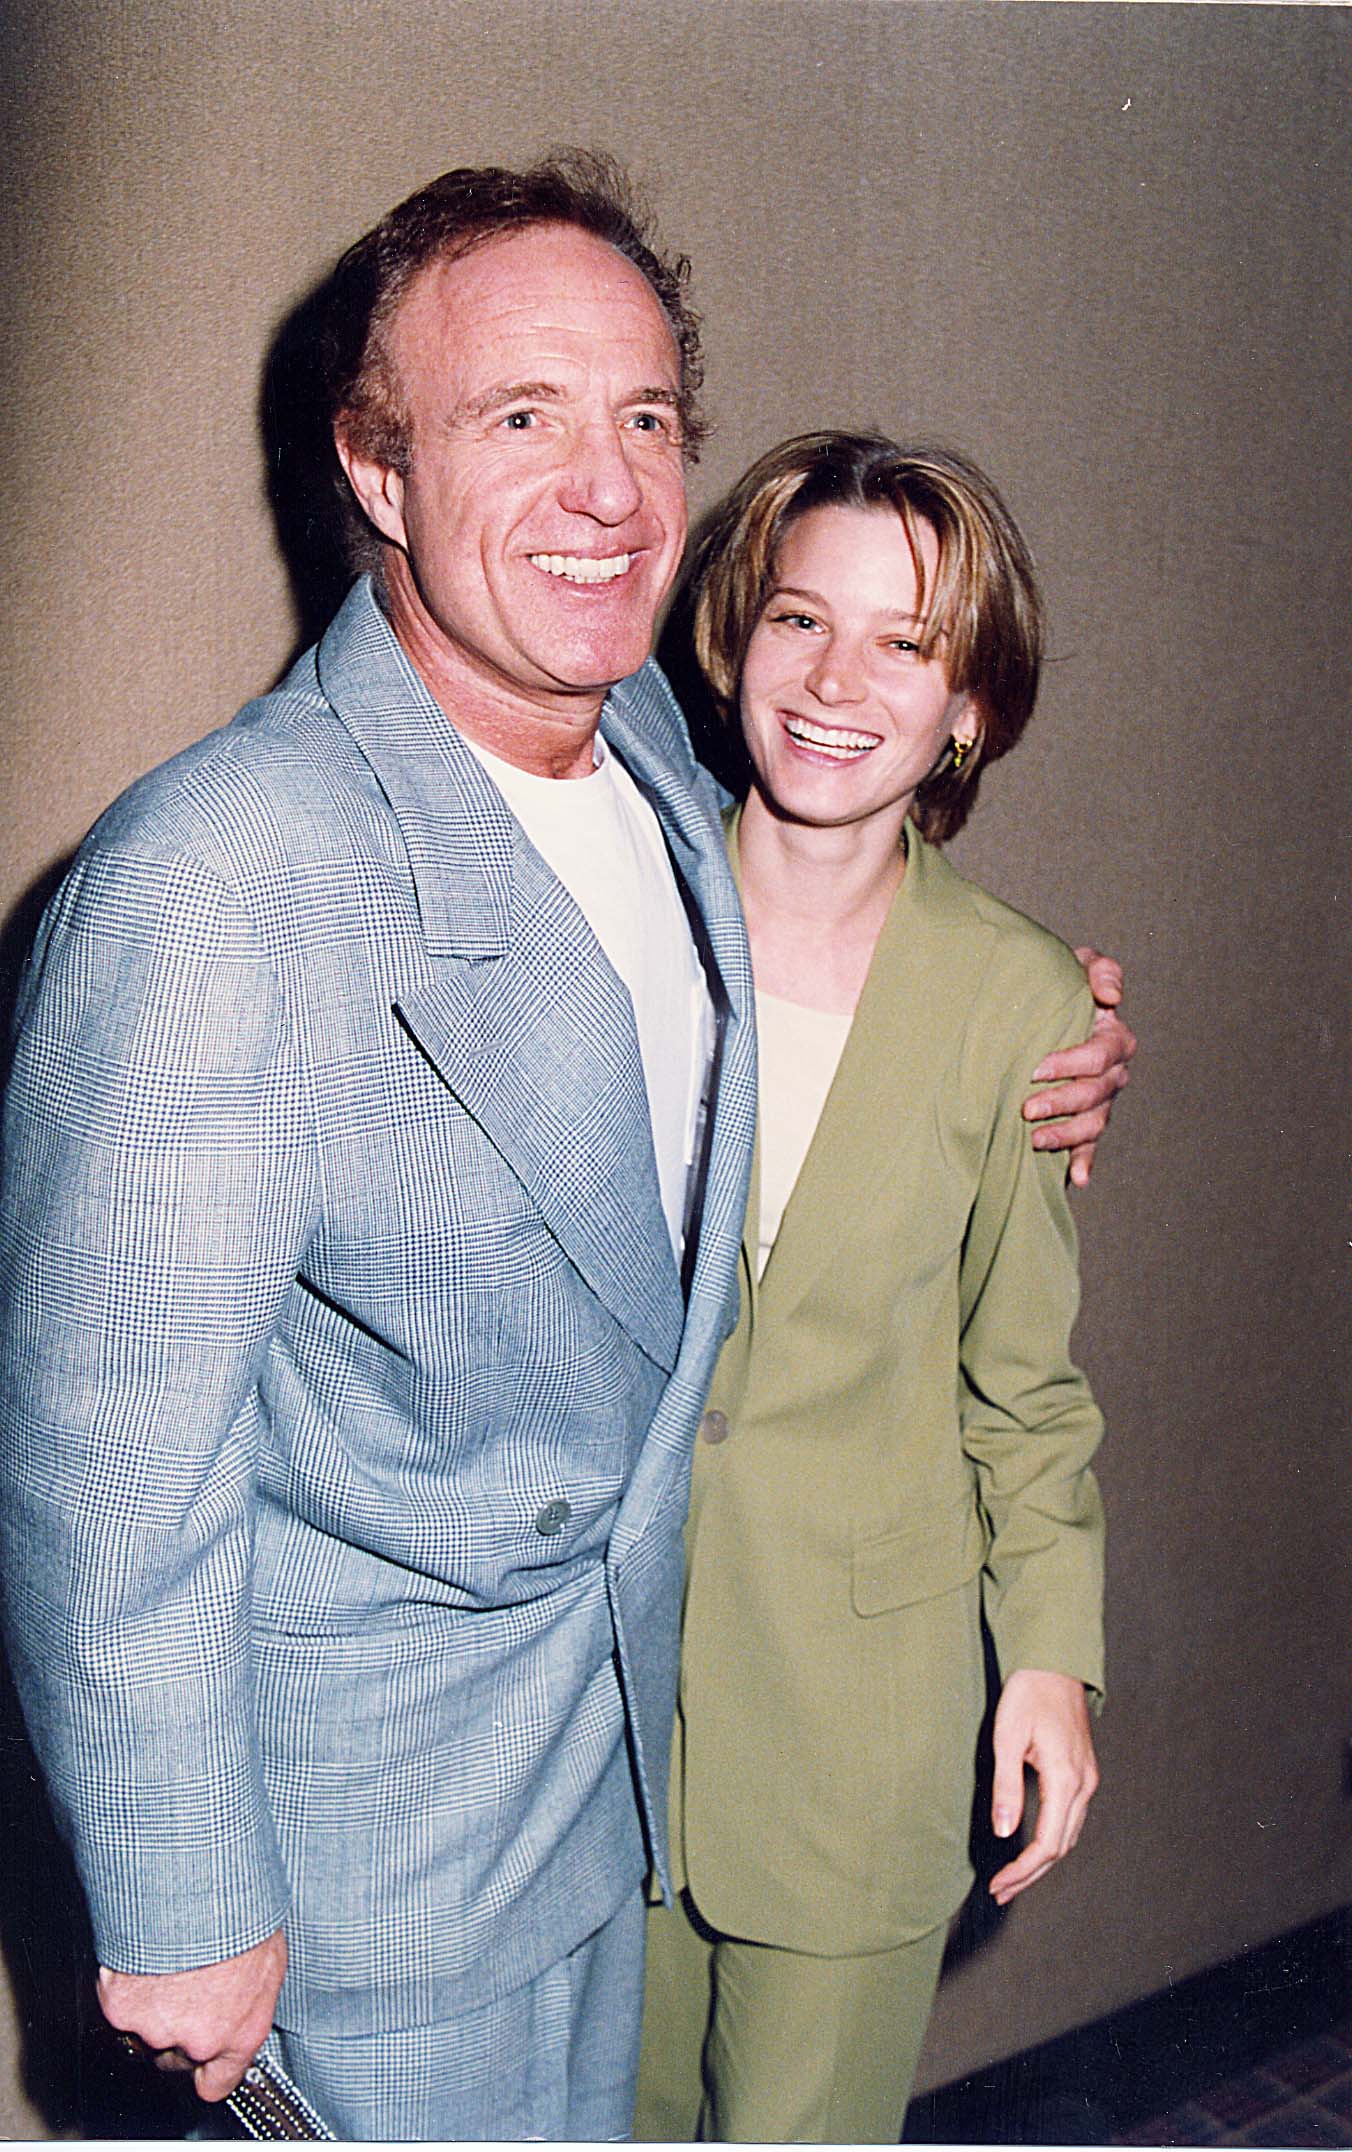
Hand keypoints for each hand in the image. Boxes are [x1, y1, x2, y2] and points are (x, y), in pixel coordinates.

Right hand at [98, 1927, 286, 2101]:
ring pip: (144, 2031)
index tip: (202, 2059)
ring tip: (168, 1960)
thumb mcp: (268, 1959)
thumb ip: (249, 1999)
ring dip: (151, 2004)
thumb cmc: (242, 1913)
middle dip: (175, 2028)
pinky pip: (119, 2003)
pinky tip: (145, 1953)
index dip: (206, 2069)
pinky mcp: (122, 2007)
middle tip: (184, 1984)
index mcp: (241, 2032)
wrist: (204, 1883)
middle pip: (173, 2057)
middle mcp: (199, 2040)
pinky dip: (125, 1982)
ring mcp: (157, 2027)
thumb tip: (241, 2003)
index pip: (216, 2083)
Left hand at [988, 1669, 1098, 1906]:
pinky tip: (1034, 1846)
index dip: (1023, 1870)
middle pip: (1061, 1847)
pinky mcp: (1084, 1771)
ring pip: (1069, 1835)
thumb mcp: (1007, 1738)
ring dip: (1042, 1861)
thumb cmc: (1028, 1695)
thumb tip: (1005, 1832)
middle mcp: (1084, 1784)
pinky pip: (1072, 1818)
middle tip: (1001, 1891)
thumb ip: (1006, 1787)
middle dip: (1031, 1874)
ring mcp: (1088, 1778)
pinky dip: (1054, 1839)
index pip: (1048, 1844)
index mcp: (1066, 1779)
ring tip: (1013, 1878)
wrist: (1054, 1663)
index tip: (998, 1884)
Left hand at [1023, 948, 1136, 1186]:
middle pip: (1095, 1094)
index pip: (1100, 1055)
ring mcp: (1101, 1099)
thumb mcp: (1079, 964)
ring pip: (1093, 1123)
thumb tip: (1112, 997)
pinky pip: (1090, 1145)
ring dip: (1066, 1135)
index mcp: (1113, 1038)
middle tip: (1026, 1109)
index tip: (1034, 1069)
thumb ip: (1101, 970)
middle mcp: (1113, 1072)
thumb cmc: (1062, 984)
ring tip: (1034, 1140)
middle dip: (1062, 1103)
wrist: (1045, 1007)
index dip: (1071, 1063)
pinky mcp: (1087, 1119)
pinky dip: (1084, 1162)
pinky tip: (1075, 1179)